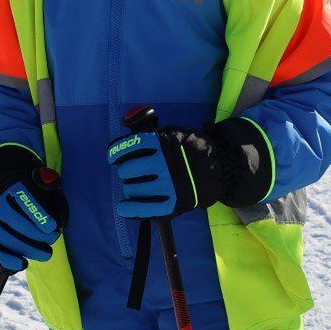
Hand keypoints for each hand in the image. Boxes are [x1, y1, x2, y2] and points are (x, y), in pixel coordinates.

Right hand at [0, 179, 64, 270]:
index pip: (24, 199)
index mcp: (11, 185)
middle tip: (53, 241)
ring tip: (46, 254)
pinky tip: (22, 265)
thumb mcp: (42, 183)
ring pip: (4, 237)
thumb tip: (61, 220)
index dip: (39, 214)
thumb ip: (53, 195)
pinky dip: (5, 259)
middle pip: (15, 221)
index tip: (53, 227)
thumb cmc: (28, 190)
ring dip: (27, 249)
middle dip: (37, 235)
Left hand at [111, 120, 271, 218]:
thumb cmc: (188, 151)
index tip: (113, 158)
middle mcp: (164, 162)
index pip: (131, 146)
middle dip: (126, 172)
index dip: (116, 153)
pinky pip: (145, 209)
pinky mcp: (174, 203)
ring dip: (130, 188)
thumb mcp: (173, 134)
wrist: (217, 169)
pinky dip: (130, 208)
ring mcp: (169, 184)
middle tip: (132, 174)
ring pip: (133, 189)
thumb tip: (127, 120)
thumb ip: (151, 132)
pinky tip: (124, 207)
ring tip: (136, 188)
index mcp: (163, 143)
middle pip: (128, 170)